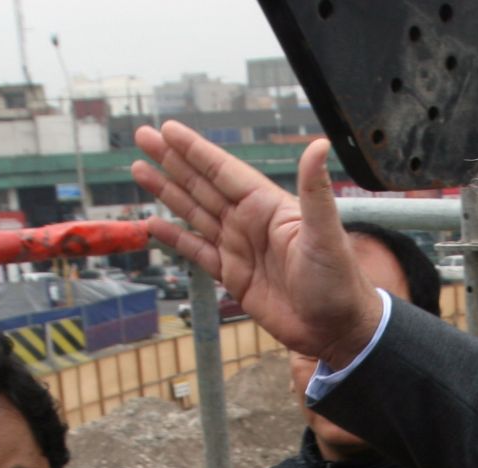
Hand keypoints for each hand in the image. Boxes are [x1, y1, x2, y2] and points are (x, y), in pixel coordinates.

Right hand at [131, 122, 383, 367]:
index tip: (169, 130)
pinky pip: (197, 251)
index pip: (223, 171)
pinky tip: (153, 225)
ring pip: (195, 213)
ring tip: (140, 171)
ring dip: (168, 192)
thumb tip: (318, 144)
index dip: (195, 151)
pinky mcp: (234, 276)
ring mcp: (240, 248)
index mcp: (268, 206)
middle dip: (172, 161)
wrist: (337, 328)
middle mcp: (250, 222)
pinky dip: (175, 238)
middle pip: (202, 185)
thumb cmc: (338, 280)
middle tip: (143, 137)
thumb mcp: (325, 233)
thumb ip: (315, 190)